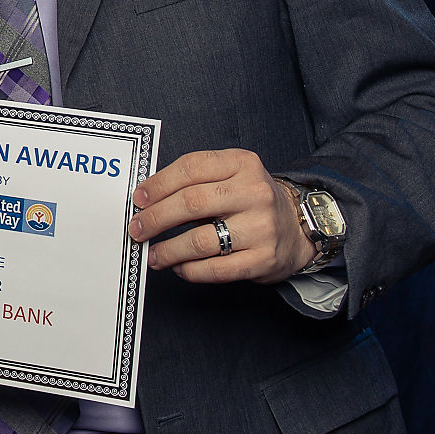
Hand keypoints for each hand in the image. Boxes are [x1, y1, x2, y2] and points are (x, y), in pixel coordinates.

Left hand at [128, 148, 313, 282]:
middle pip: (191, 203)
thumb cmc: (250, 199)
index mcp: (242, 163)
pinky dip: (190, 270)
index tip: (138, 199)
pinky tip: (179, 267)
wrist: (297, 227)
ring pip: (200, 240)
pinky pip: (216, 268)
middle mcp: (255, 192)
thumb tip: (146, 200)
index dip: (158, 184)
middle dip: (155, 218)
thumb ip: (194, 181)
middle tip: (137, 229)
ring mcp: (261, 227)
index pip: (191, 168)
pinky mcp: (264, 259)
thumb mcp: (230, 175)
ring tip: (153, 254)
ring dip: (168, 250)